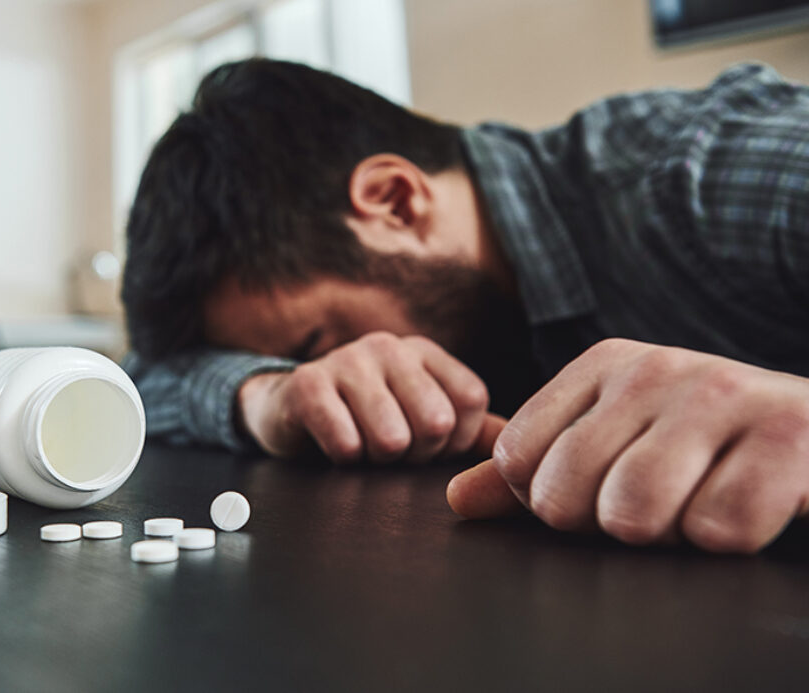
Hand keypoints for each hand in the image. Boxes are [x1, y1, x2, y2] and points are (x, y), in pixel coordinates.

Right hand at [237, 331, 489, 463]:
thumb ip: (473, 430)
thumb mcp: (420, 416)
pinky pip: (345, 442)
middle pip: (436, 422)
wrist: (289, 409)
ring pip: (392, 439)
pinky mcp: (308, 384)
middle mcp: (389, 347)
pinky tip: (334, 445)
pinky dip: (344, 458)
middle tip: (390, 451)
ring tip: (361, 446)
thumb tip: (519, 447)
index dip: (455, 442)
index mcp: (424, 352)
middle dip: (415, 455)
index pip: (470, 400)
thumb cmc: (364, 418)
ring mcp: (346, 360)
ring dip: (376, 461)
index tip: (427, 446)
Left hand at [447, 339, 808, 552]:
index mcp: (604, 365)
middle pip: (565, 494)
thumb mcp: (618, 446)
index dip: (553, 503)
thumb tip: (457, 500)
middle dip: (608, 525)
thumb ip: (534, 472)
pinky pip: (715, 529)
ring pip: (633, 512)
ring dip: (668, 534)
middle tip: (662, 505)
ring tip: (704, 504)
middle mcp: (656, 369)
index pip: (519, 461)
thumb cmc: (712, 449)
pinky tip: (755, 508)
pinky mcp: (789, 439)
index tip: (606, 490)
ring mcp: (724, 396)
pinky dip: (730, 540)